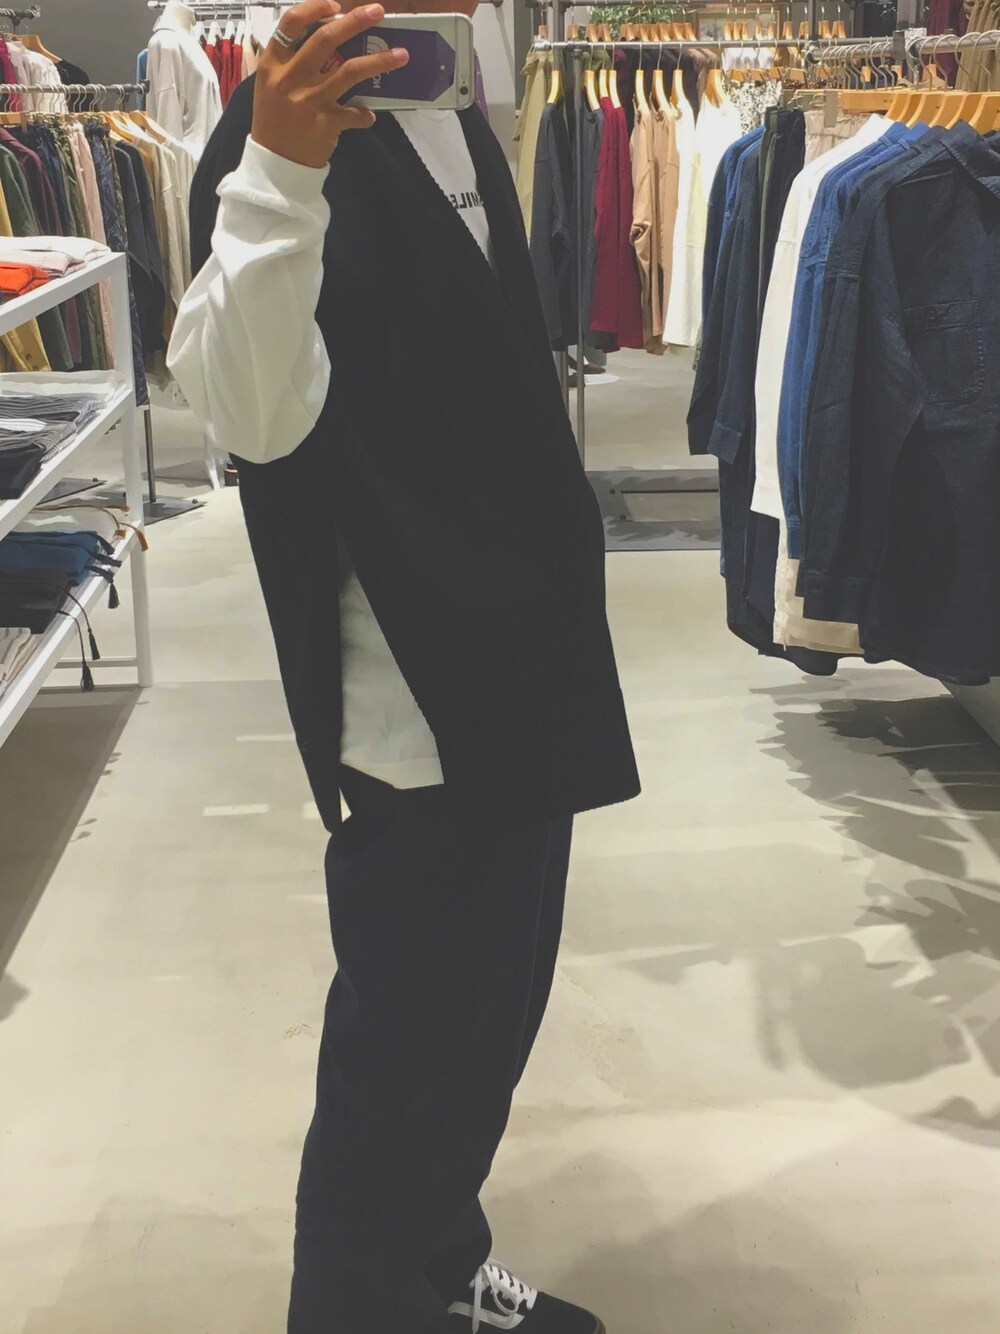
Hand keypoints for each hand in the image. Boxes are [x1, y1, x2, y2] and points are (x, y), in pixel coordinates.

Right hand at [252, 0, 409, 168]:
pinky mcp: (326, 122)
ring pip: (350, 71)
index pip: (291, 23)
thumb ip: (290, 63)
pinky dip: (364, 115)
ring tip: (401, 55)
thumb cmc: (274, 121)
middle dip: (355, 21)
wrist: (274, 164)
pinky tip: (368, 116)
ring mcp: (310, 100)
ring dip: (379, 61)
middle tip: (378, 11)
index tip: (336, 5)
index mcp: (274, 63)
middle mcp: (291, 77)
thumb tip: (326, 42)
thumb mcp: (270, 85)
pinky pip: (355, 113)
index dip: (315, 8)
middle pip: (326, 39)